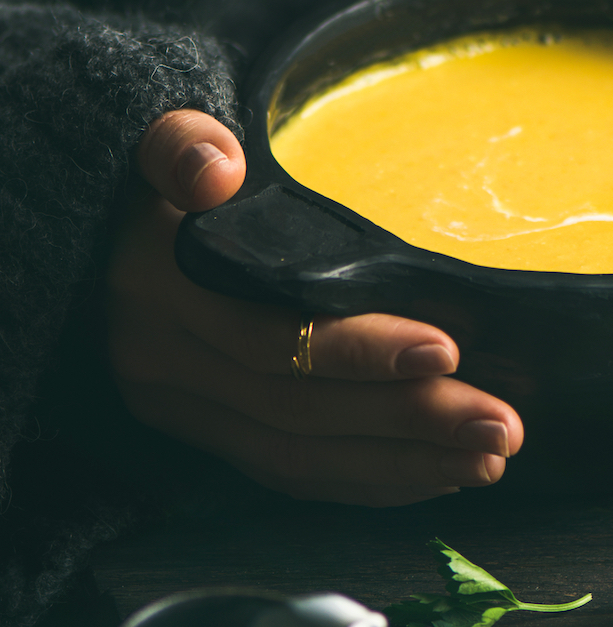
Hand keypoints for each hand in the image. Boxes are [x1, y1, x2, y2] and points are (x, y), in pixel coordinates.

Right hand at [107, 109, 522, 504]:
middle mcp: (163, 364)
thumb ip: (180, 145)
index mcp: (160, 290)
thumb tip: (212, 166)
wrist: (98, 235)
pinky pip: (289, 474)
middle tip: (500, 426)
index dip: (356, 352)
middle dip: (408, 422)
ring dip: (403, 466)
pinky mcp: (207, 434)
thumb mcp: (161, 145)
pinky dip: (367, 482)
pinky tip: (437, 476)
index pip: (268, 337)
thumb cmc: (163, 184)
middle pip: (299, 410)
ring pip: (300, 457)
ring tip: (489, 460)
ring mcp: (183, 409)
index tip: (447, 350)